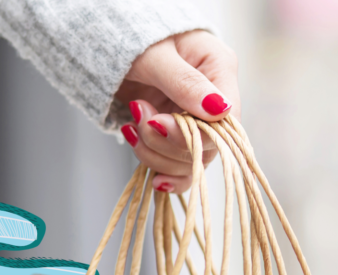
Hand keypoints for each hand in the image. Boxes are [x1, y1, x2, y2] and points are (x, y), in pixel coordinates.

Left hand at [116, 30, 239, 192]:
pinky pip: (179, 168)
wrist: (111, 38)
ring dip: (155, 153)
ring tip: (132, 123)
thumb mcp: (156, 55)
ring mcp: (197, 121)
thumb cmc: (134, 36)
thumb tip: (218, 111)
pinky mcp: (178, 136)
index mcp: (220, 70)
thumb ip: (185, 82)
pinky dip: (162, 171)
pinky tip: (152, 175)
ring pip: (190, 161)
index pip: (226, 120)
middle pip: (207, 146)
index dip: (195, 134)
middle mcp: (214, 101)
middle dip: (166, 142)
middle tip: (138, 113)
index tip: (158, 122)